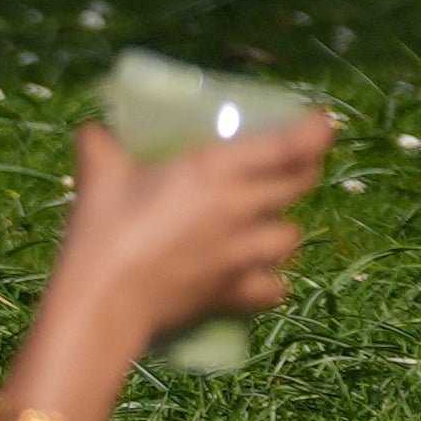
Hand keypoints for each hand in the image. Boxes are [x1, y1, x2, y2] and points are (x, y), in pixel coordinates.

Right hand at [55, 110, 322, 345]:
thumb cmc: (104, 229)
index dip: (314, 131)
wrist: (104, 298)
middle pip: (298, 184)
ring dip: (283, 226)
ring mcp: (246, 254)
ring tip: (266, 223)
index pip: (287, 146)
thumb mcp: (98, 174)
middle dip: (303, 170)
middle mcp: (241, 208)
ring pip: (291, 236)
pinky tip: (257, 274)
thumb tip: (95, 130)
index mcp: (214, 171)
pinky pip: (275, 285)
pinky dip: (270, 279)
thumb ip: (101, 145)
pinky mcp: (238, 292)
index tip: (324, 122)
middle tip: (294, 163)